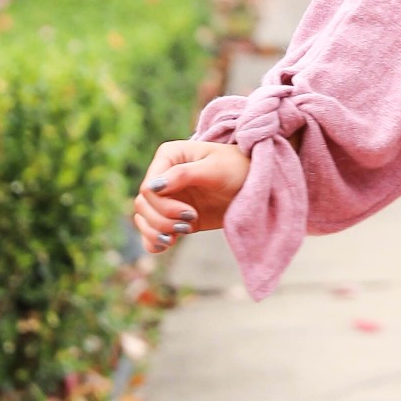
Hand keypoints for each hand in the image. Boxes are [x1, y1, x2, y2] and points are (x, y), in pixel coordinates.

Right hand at [133, 137, 250, 258]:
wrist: (256, 186)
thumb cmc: (238, 169)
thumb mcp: (215, 169)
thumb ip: (184, 175)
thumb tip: (152, 187)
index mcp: (168, 156)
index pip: (148, 187)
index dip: (162, 205)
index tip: (190, 212)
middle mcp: (163, 176)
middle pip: (143, 205)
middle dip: (163, 220)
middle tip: (190, 222)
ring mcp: (167, 197)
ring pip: (144, 219)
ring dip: (158, 231)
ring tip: (184, 232)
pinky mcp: (174, 216)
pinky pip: (151, 232)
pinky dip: (154, 241)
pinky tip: (169, 244)